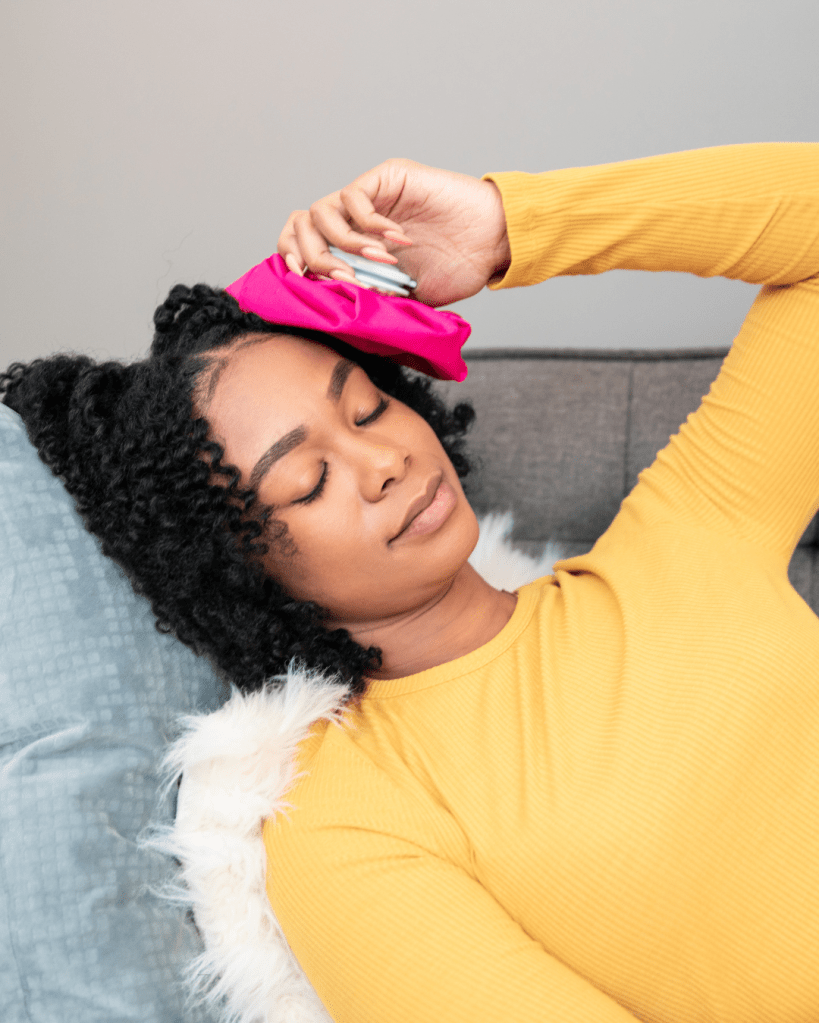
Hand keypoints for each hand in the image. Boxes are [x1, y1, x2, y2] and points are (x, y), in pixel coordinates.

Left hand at [277, 158, 510, 307]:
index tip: (303, 281)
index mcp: (352, 243)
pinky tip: (398, 241)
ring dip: (345, 245)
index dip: (292, 258)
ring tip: (380, 262)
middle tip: (348, 280)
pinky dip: (369, 225)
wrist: (493, 242)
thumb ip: (370, 296)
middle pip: (302, 225)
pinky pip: (354, 197)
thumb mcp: (404, 296)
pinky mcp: (387, 177)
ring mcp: (370, 195)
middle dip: (317, 259)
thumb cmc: (456, 269)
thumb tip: (335, 309)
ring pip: (322, 211)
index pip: (301, 241)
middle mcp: (355, 216)